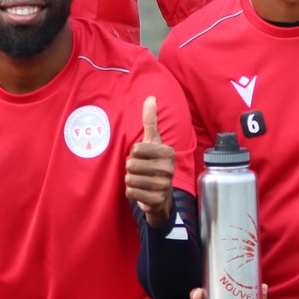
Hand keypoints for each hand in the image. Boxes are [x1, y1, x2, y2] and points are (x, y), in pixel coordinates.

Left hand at [124, 96, 175, 226]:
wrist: (161, 196)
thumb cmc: (154, 163)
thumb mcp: (153, 142)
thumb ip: (150, 121)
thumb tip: (150, 98)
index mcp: (168, 152)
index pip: (136, 149)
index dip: (134, 154)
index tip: (143, 157)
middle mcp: (168, 169)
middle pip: (131, 164)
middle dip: (131, 168)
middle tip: (141, 171)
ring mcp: (164, 186)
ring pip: (129, 179)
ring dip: (131, 180)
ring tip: (142, 181)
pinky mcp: (156, 200)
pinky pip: (130, 192)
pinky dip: (131, 192)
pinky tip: (141, 191)